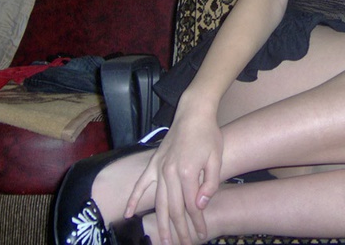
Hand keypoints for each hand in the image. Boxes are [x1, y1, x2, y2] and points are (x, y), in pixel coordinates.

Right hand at [124, 108, 222, 244]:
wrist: (193, 112)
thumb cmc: (208, 134)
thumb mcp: (216, 158)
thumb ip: (209, 184)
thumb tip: (198, 206)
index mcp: (188, 172)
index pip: (192, 206)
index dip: (197, 223)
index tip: (201, 234)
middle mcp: (170, 172)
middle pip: (174, 209)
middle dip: (179, 230)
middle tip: (184, 244)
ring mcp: (159, 168)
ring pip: (158, 202)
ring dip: (160, 223)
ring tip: (162, 241)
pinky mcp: (153, 162)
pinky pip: (140, 184)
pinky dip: (132, 199)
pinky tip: (127, 214)